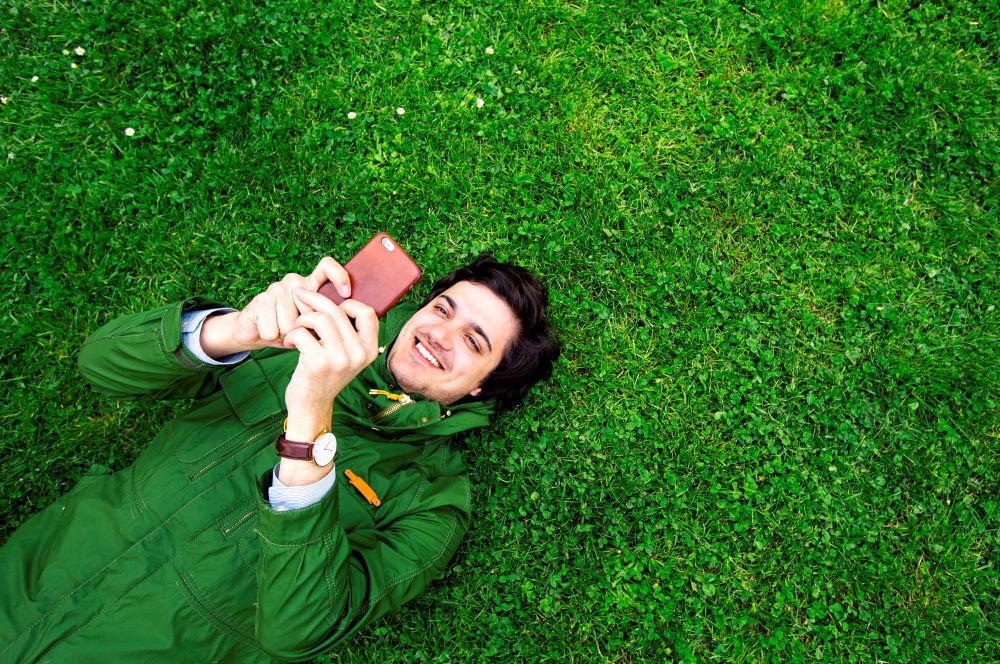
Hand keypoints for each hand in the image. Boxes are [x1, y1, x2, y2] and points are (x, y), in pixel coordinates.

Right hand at [200, 257, 351, 358]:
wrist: (258, 335)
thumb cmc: (293, 331)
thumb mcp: (315, 326)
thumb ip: (330, 318)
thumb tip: (349, 321)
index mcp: (312, 284)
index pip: (327, 266)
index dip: (339, 276)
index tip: (346, 294)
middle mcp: (296, 281)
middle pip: (312, 308)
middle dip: (308, 327)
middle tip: (298, 330)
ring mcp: (277, 288)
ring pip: (293, 321)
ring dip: (288, 334)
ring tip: (283, 331)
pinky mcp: (262, 299)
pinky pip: (275, 326)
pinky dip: (273, 336)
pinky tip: (269, 332)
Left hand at [282, 290, 379, 436]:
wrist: (312, 405)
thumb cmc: (326, 375)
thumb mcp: (346, 355)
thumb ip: (347, 332)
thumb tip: (334, 297)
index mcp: (369, 350)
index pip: (367, 312)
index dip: (348, 303)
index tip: (330, 305)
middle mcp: (358, 354)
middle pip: (338, 311)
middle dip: (314, 300)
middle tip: (300, 296)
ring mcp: (340, 359)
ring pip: (320, 318)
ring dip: (303, 319)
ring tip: (297, 328)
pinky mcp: (318, 363)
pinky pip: (302, 332)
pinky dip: (292, 334)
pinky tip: (290, 343)